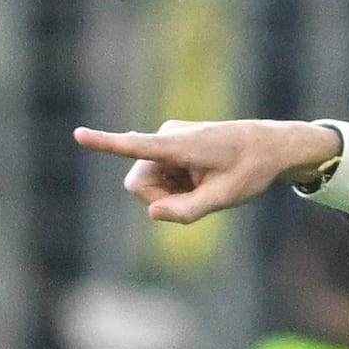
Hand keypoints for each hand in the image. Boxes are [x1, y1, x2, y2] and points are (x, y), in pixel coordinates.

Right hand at [67, 117, 342, 224]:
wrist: (270, 145)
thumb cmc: (250, 170)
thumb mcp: (224, 198)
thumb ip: (187, 211)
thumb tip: (152, 214)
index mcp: (181, 146)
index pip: (137, 145)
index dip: (105, 143)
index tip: (78, 134)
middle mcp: (169, 136)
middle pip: (139, 182)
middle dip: (158, 199)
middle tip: (194, 202)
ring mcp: (168, 138)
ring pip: (147, 180)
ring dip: (169, 192)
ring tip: (202, 186)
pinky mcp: (170, 142)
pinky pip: (158, 173)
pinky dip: (174, 184)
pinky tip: (199, 179)